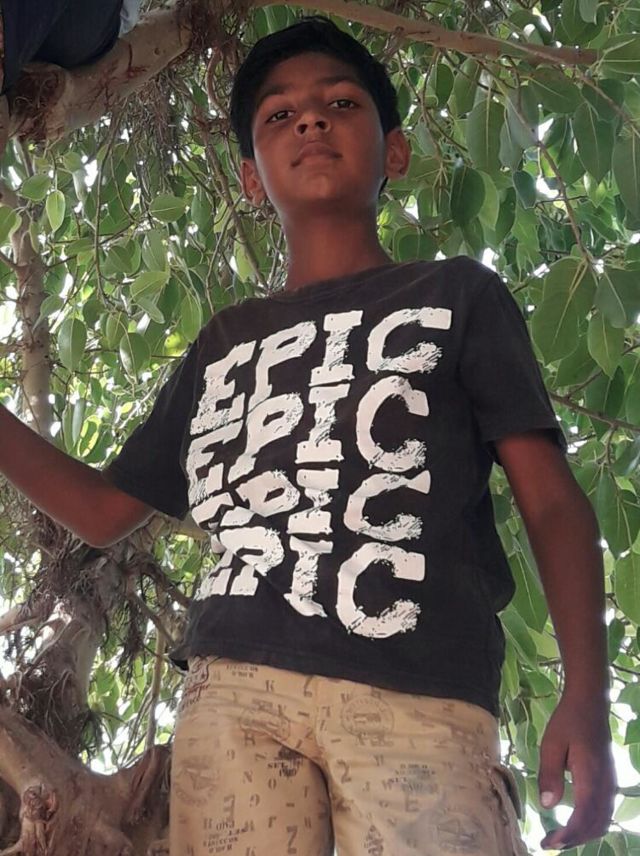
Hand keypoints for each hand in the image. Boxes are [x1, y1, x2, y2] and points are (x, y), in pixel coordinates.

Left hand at [538, 693, 615, 849]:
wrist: (590, 703)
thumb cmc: (568, 721)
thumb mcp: (551, 744)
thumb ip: (550, 774)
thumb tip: (547, 805)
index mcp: (591, 778)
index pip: (583, 818)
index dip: (567, 836)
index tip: (548, 844)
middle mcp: (605, 785)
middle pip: (595, 825)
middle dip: (574, 840)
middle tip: (550, 843)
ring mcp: (610, 783)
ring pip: (603, 820)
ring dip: (583, 833)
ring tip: (560, 836)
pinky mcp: (609, 780)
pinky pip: (604, 811)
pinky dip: (591, 823)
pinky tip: (574, 821)